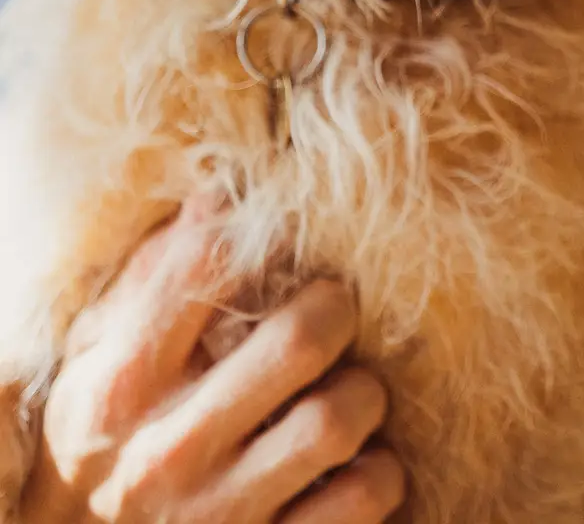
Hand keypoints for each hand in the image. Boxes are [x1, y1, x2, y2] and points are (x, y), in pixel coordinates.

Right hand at [21, 195, 404, 523]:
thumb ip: (156, 274)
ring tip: (350, 387)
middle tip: (335, 307)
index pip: (210, 265)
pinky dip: (380, 472)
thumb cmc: (110, 432)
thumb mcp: (102, 353)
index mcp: (126, 382)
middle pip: (302, 337)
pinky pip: (363, 499)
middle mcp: (169, 448)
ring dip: (365, 393)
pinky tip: (359, 460)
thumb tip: (220, 193)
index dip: (267, 233)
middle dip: (337, 307)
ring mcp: (218, 512)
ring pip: (339, 417)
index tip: (287, 238)